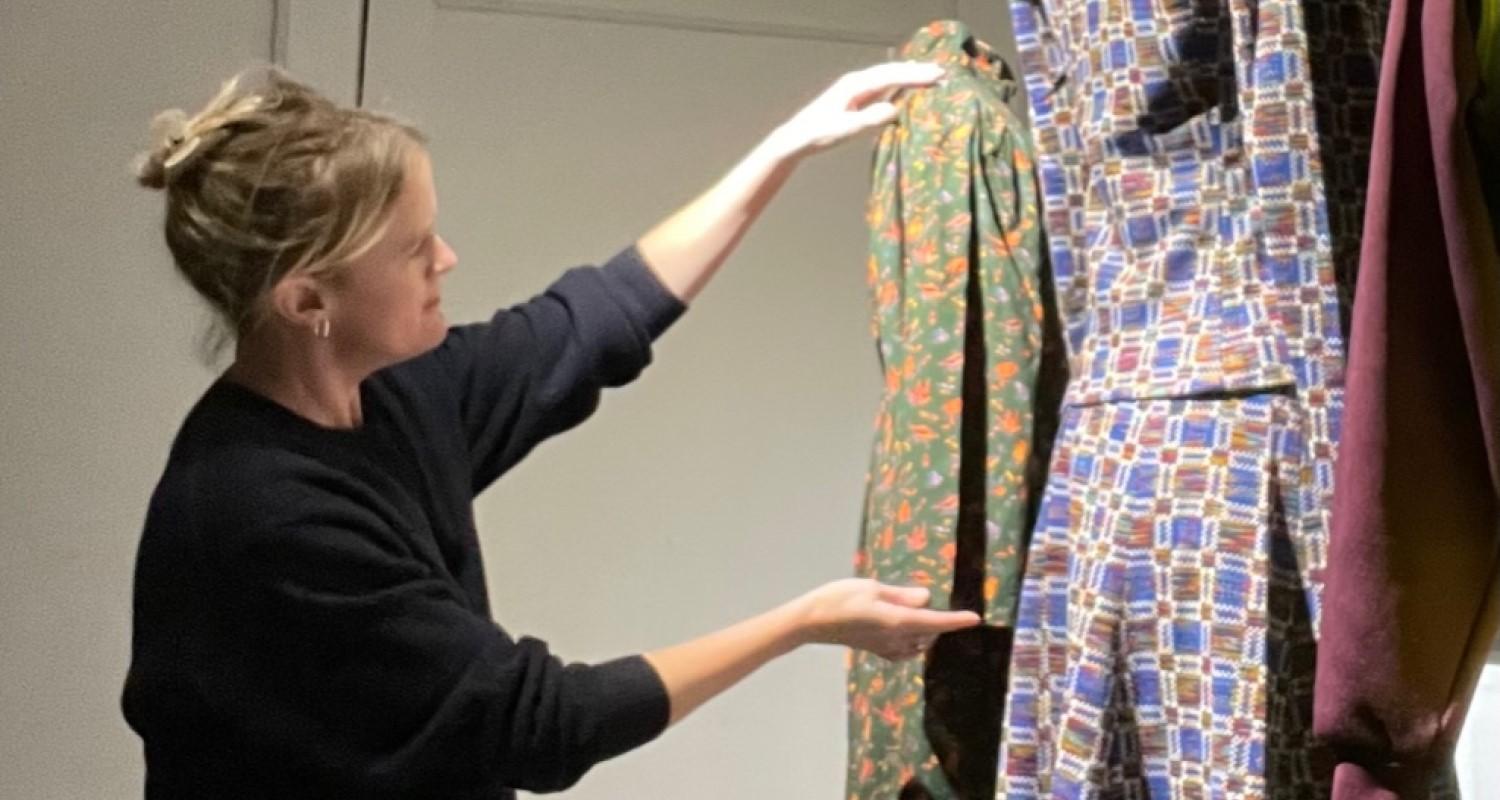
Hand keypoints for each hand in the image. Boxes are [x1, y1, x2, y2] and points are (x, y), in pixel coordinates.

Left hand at [770, 61, 943, 159]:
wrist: (798, 138)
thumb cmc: (818, 134)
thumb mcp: (845, 130)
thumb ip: (870, 120)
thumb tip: (894, 110)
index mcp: (855, 85)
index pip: (890, 76)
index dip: (914, 76)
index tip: (936, 75)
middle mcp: (857, 82)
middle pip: (892, 72)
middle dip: (917, 72)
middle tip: (943, 73)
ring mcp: (857, 89)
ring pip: (889, 77)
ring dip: (910, 76)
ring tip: (933, 74)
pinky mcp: (857, 98)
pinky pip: (883, 86)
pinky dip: (899, 83)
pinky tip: (908, 84)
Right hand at [793, 578, 980, 660]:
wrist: (811, 621)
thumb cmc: (838, 599)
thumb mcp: (872, 588)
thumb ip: (901, 595)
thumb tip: (926, 598)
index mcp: (897, 622)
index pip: (935, 621)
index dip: (956, 620)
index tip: (976, 619)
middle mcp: (896, 639)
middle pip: (929, 633)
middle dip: (941, 623)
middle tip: (945, 604)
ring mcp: (885, 647)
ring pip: (918, 643)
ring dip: (926, 631)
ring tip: (926, 614)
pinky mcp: (876, 649)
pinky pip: (904, 650)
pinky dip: (913, 642)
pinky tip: (908, 632)